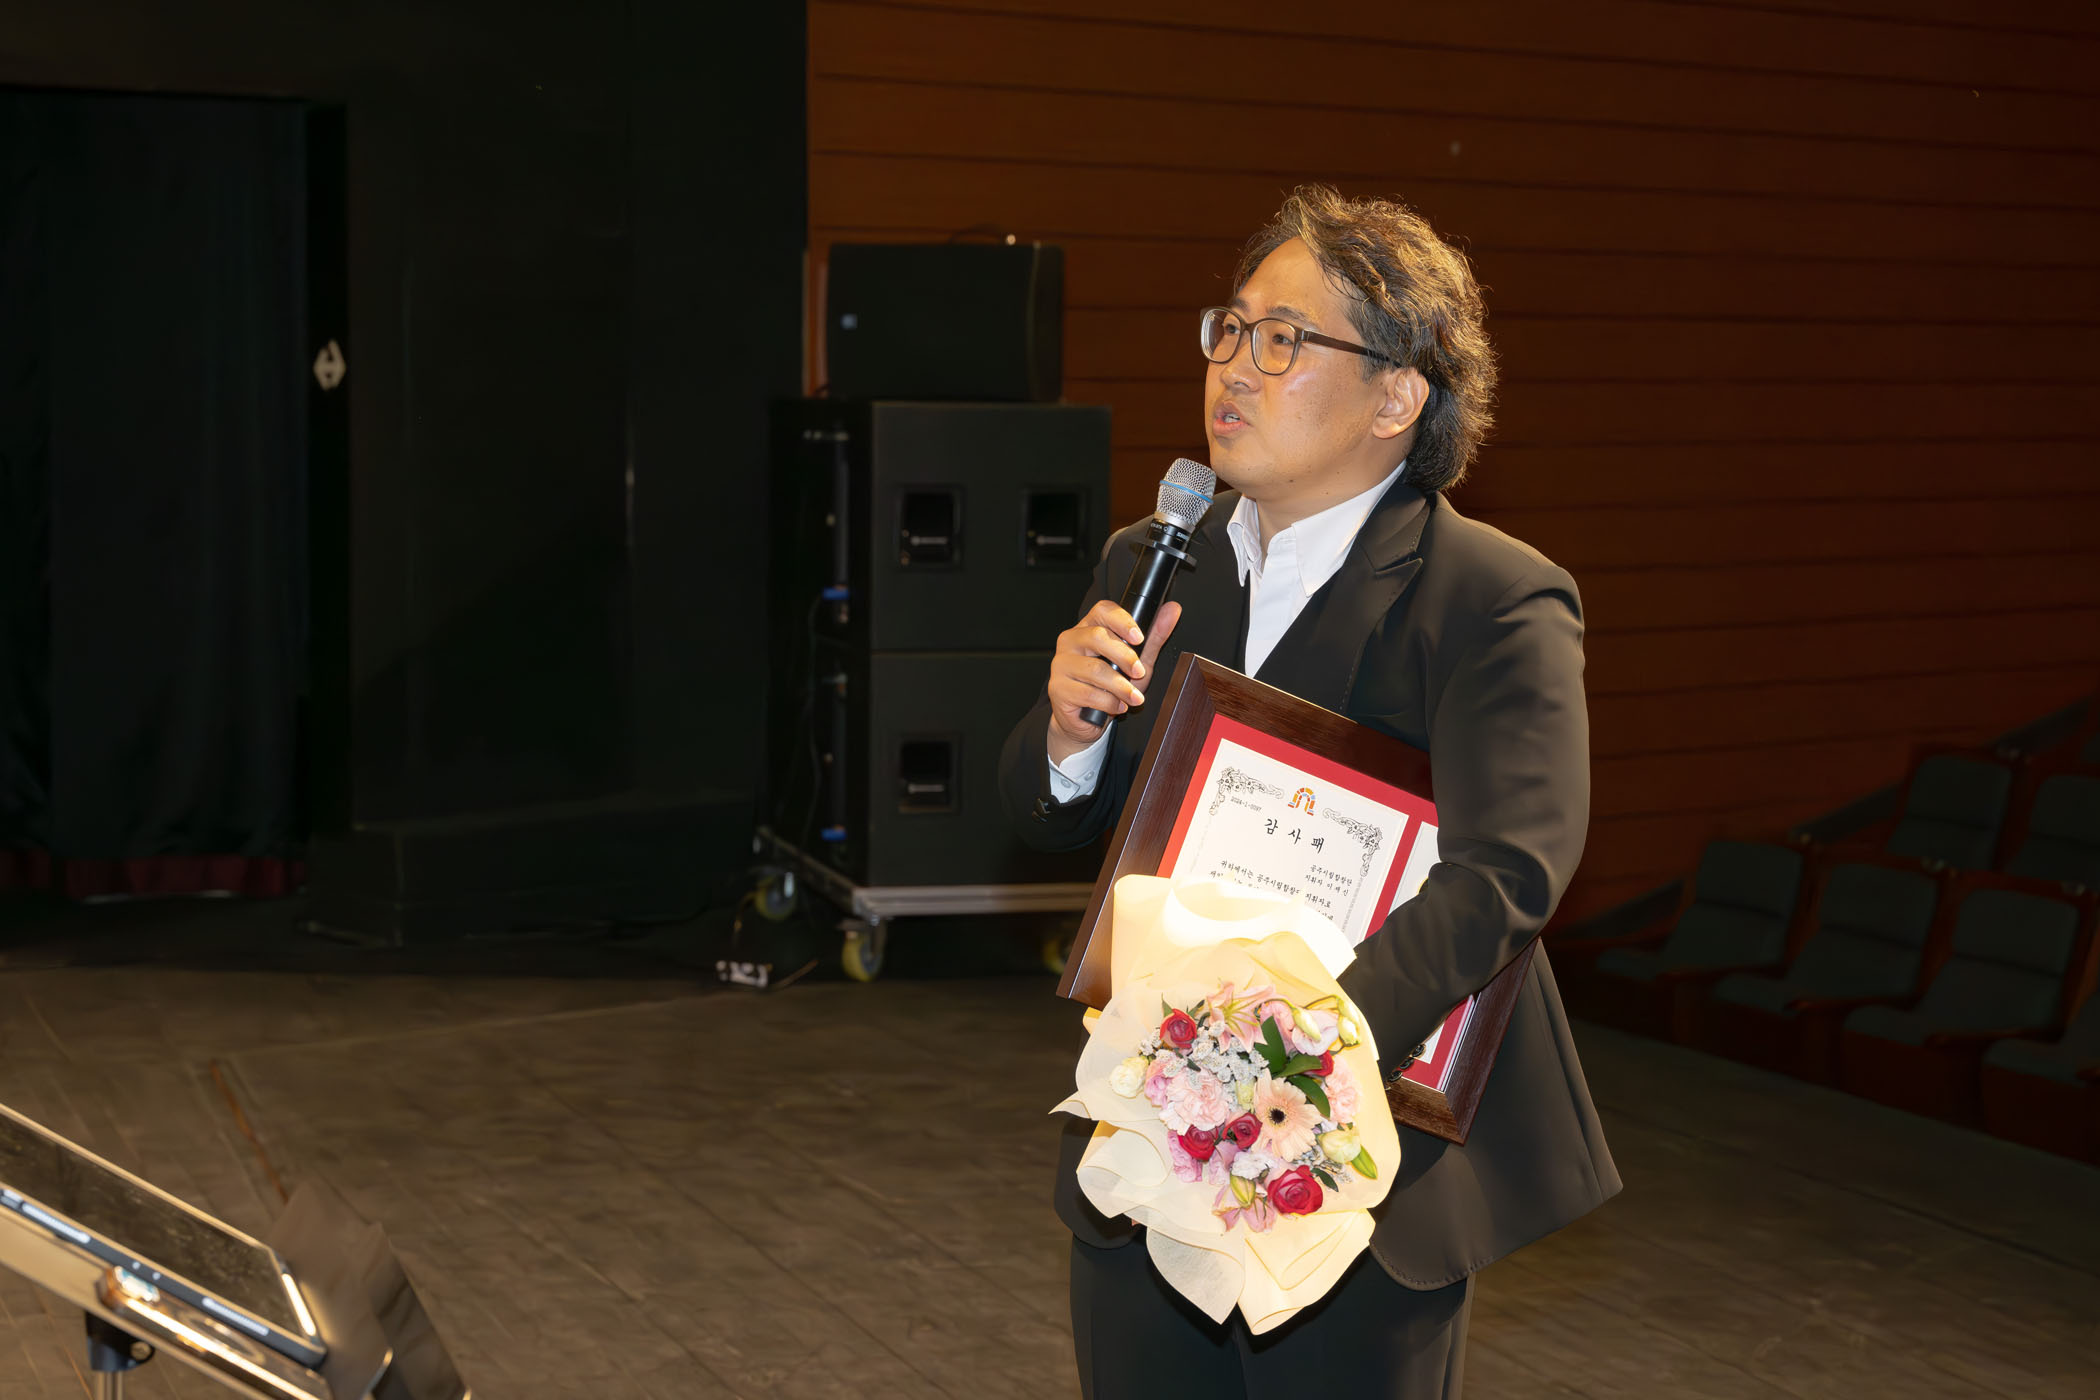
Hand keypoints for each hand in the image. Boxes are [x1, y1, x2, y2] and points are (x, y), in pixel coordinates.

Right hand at [1045, 599, 1182, 762]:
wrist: (1085, 720)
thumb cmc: (1110, 687)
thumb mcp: (1137, 661)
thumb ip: (1154, 637)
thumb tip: (1173, 609)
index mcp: (1088, 627)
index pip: (1102, 610)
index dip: (1122, 621)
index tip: (1139, 638)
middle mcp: (1070, 641)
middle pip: (1097, 637)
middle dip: (1125, 656)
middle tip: (1140, 673)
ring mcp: (1061, 665)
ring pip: (1094, 669)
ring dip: (1120, 687)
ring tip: (1134, 698)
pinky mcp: (1057, 689)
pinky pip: (1087, 693)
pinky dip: (1109, 703)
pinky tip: (1118, 707)